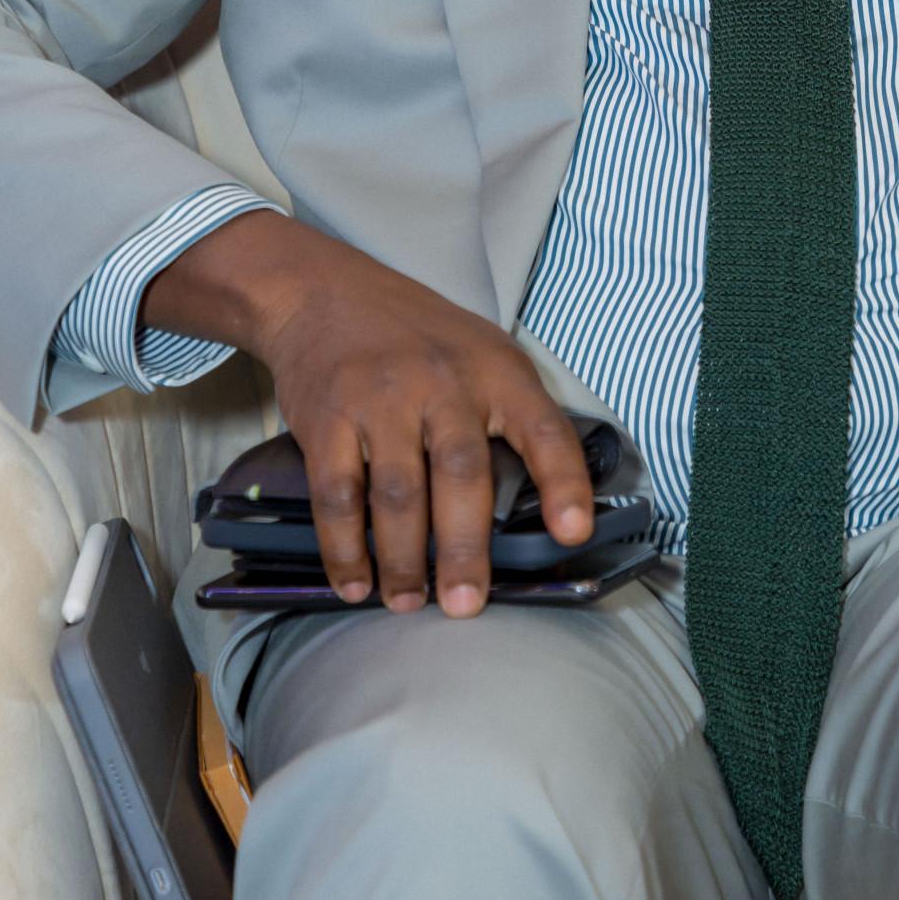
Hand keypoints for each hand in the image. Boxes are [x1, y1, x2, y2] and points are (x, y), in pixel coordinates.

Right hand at [143, 214, 593, 615]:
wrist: (324, 294)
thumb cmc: (418, 339)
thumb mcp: (482, 355)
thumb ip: (511, 417)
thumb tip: (546, 510)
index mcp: (496, 370)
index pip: (544, 429)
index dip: (564, 483)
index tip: (574, 533)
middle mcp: (442, 381)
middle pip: (462, 473)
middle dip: (466, 548)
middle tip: (466, 605)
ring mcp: (381, 398)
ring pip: (398, 494)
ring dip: (403, 560)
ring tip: (407, 603)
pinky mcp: (327, 417)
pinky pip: (338, 495)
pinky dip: (345, 548)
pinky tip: (354, 581)